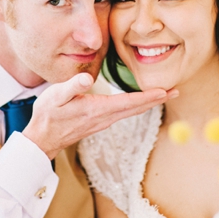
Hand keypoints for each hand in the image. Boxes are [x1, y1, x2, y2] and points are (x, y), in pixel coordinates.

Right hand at [23, 73, 177, 159]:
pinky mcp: (100, 122)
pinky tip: (141, 101)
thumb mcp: (55, 97)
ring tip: (164, 94)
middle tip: (176, 91)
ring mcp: (104, 121)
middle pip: (137, 108)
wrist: (42, 138)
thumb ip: (72, 87)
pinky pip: (124, 113)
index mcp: (98, 109)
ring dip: (149, 102)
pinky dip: (137, 105)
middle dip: (157, 99)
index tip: (166, 91)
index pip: (129, 102)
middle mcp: (105, 118)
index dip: (149, 96)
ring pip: (132, 111)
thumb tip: (87, 79)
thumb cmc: (48, 115)